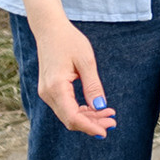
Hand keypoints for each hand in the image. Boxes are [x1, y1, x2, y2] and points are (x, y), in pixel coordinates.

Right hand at [30, 12, 113, 138]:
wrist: (50, 29)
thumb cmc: (69, 41)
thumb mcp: (86, 61)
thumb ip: (93, 86)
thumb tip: (101, 107)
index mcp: (56, 87)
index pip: (73, 117)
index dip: (90, 126)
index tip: (107, 130)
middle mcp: (47, 94)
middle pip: (70, 119)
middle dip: (92, 123)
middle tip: (113, 121)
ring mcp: (46, 93)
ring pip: (67, 115)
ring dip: (87, 118)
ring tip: (108, 114)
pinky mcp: (49, 90)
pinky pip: (64, 106)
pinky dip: (79, 110)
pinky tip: (94, 108)